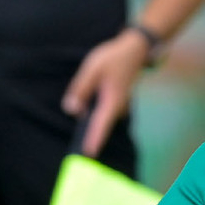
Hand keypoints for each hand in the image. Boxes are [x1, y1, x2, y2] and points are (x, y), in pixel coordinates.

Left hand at [61, 28, 150, 156]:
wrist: (134, 50)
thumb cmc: (112, 58)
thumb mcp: (91, 70)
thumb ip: (80, 90)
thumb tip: (71, 110)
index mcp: (111, 101)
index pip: (101, 125)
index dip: (93, 140)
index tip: (88, 154)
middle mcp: (117, 107)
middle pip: (100, 125)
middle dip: (90, 136)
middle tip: (79, 151)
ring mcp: (118, 105)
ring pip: (100, 118)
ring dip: (91, 123)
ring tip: (80, 132)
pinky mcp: (115, 101)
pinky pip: (103, 112)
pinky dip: (95, 114)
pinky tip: (85, 111)